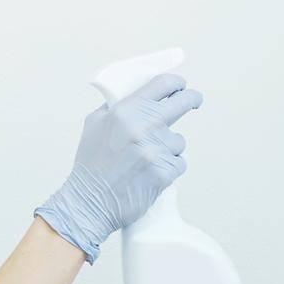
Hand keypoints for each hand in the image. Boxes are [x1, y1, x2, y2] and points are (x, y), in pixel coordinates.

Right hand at [33, 72, 202, 263]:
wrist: (89, 201)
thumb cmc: (91, 164)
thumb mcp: (95, 124)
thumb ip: (117, 105)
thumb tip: (141, 94)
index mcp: (125, 111)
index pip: (163, 84)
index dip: (176, 83)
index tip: (180, 87)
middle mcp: (142, 127)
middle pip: (184, 102)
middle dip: (192, 99)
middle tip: (193, 101)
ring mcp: (155, 150)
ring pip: (179, 141)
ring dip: (169, 148)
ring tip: (146, 160)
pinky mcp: (164, 172)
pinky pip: (179, 163)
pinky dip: (169, 168)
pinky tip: (150, 174)